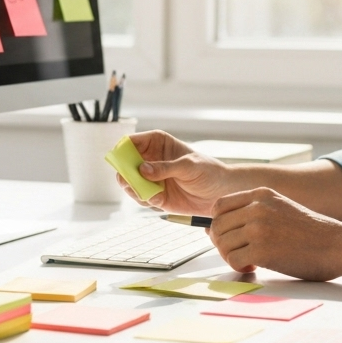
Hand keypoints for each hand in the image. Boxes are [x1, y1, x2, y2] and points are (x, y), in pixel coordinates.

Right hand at [116, 130, 234, 214]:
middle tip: (129, 181)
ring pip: (129, 182)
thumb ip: (165, 168)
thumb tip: (142, 170)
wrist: (220, 193)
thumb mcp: (188, 166)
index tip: (120, 161)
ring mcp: (151, 178)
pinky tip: (157, 200)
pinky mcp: (154, 195)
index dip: (122, 150)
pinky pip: (140, 197)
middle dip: (124, 173)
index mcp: (157, 143)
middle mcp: (150, 159)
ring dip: (133, 189)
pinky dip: (144, 200)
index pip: (131, 142)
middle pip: (125, 163)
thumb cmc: (208, 171)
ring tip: (147, 193)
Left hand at [209, 187, 341, 280]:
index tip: (228, 236)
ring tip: (249, 260)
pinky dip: (240, 267)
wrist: (338, 245)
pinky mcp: (262, 250)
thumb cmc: (311, 233)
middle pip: (216, 226)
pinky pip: (233, 260)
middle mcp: (257, 207)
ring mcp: (259, 228)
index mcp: (261, 194)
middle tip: (238, 253)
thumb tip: (218, 227)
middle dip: (222, 243)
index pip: (219, 206)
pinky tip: (255, 266)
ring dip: (231, 256)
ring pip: (222, 244)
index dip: (217, 224)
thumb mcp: (281, 208)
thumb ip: (255, 211)